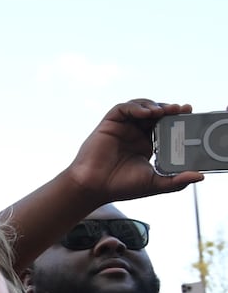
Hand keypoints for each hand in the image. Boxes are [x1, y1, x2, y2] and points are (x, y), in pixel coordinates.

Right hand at [61, 99, 202, 203]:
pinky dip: (135, 107)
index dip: (176, 119)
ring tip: (163, 111)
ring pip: (140, 107)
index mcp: (146, 145)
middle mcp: (135, 134)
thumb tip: (200, 176)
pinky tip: (146, 113)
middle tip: (181, 109)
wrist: (94, 187)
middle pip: (155, 113)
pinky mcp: (109, 124)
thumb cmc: (120, 187)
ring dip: (153, 105)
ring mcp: (122, 128)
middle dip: (169, 109)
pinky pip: (123, 108)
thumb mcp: (155, 183)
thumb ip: (177, 180)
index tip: (188, 114)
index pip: (165, 126)